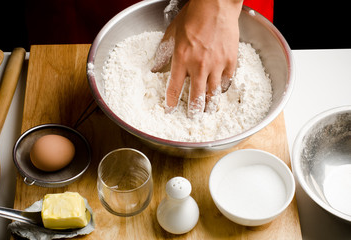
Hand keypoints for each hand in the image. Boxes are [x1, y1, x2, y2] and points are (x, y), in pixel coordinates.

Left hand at [152, 0, 242, 117]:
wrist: (216, 5)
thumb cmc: (193, 17)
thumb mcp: (172, 33)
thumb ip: (164, 52)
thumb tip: (156, 67)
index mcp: (182, 60)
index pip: (175, 89)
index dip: (172, 103)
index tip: (170, 110)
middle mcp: (199, 66)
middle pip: (197, 97)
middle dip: (194, 111)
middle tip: (193, 117)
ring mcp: (217, 65)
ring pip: (214, 93)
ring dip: (210, 104)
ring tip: (208, 111)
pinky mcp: (231, 60)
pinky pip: (227, 80)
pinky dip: (223, 87)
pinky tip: (220, 90)